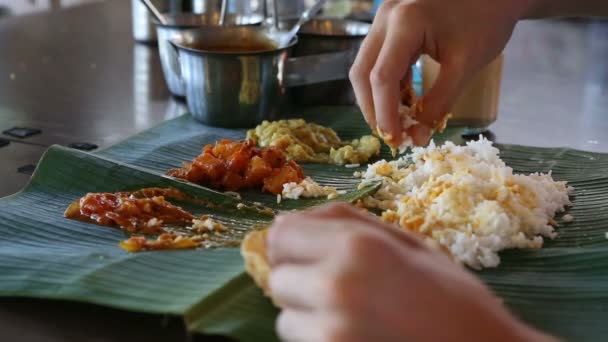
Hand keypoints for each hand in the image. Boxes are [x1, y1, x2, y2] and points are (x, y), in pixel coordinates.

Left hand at [267, 203, 553, 341]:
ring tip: (349, 317)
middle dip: (298, 280)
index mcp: (357, 247)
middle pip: (277, 278)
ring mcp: (330, 333)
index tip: (305, 251)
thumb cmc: (453, 298)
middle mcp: (335, 287)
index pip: (281, 235)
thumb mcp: (407, 243)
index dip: (291, 243)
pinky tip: (353, 336)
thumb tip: (289, 219)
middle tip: (334, 287)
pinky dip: (317, 339)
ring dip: (306, 316)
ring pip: (284, 319)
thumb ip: (346, 223)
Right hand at [349, 0, 527, 145]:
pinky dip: (386, 85)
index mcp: (405, 23)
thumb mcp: (464, 67)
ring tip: (397, 122)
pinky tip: (403, 102)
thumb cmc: (486, 23)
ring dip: (377, 98)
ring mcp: (384, 19)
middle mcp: (385, 18)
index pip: (382, 77)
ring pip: (365, 67)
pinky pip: (377, 60)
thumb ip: (438, 104)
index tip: (396, 141)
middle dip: (373, 109)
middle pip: (362, 73)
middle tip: (391, 135)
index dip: (384, 114)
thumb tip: (417, 137)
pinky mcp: (389, 25)